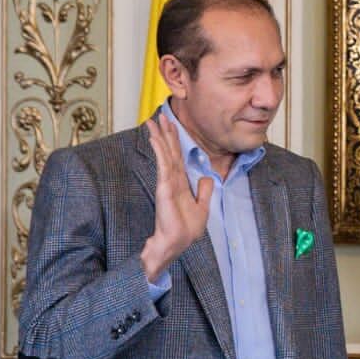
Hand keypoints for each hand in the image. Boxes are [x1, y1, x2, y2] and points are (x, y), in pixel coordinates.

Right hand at [140, 114, 212, 281]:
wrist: (177, 243)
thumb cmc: (186, 230)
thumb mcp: (202, 208)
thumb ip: (204, 192)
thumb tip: (206, 178)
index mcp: (180, 183)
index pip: (177, 157)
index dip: (175, 141)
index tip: (171, 126)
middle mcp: (172, 180)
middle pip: (169, 151)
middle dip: (165, 133)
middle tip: (160, 115)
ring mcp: (167, 182)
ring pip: (165, 154)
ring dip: (160, 136)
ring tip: (154, 121)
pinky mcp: (164, 187)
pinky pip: (163, 164)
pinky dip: (160, 150)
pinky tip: (156, 139)